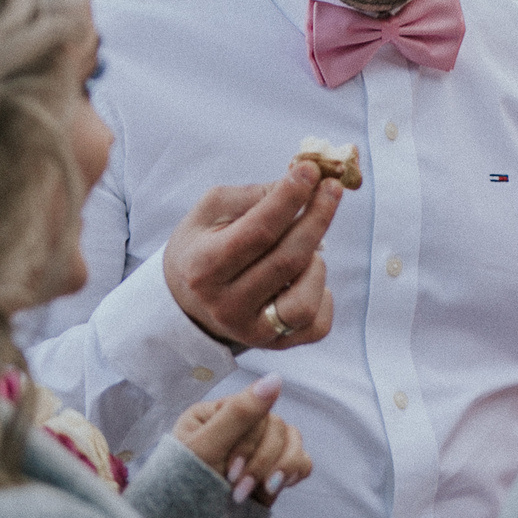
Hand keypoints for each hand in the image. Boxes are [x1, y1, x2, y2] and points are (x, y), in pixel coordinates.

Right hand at [161, 162, 341, 351]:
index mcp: (204, 268)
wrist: (185, 302)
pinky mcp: (275, 346)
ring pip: (304, 301)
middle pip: (287, 261)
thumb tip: (299, 183)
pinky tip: (310, 277)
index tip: (310, 171)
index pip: (259, 231)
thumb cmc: (201, 247)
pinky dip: (323, 296)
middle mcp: (227, 306)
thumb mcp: (210, 212)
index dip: (289, 198)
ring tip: (309, 245)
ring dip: (317, 264)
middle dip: (317, 218)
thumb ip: (252, 196)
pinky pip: (317, 326)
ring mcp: (252, 331)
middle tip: (332, 188)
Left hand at [173, 376, 313, 504]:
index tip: (230, 474)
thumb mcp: (205, 450)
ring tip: (260, 494)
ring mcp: (258, 449)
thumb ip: (239, 414)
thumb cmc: (182, 490)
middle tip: (237, 493)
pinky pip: (301, 461)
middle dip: (261, 463)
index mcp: (216, 413)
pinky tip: (274, 488)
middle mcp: (239, 427)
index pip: (255, 411)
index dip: (250, 444)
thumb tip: (276, 377)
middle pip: (277, 427)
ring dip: (280, 469)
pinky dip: (293, 473)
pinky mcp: (271, 472)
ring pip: (293, 441)